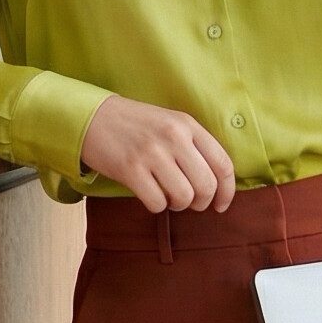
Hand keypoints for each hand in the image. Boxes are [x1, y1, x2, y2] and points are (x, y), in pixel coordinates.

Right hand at [78, 95, 236, 211]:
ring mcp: (151, 153)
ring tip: (168, 197)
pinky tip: (150, 194)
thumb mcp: (170, 124)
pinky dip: (157, 206)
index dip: (227, 191)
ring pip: (184, 197)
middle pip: (206, 185)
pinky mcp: (130, 169)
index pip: (223, 164)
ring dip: (178, 205)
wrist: (94, 117)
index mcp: (187, 125)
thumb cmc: (136, 125)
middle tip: (190, 202)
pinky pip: (157, 202)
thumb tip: (217, 183)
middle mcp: (173, 137)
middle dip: (201, 203)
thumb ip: (194, 146)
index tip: (221, 205)